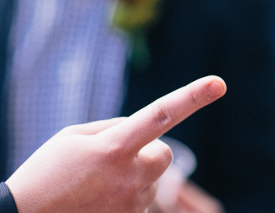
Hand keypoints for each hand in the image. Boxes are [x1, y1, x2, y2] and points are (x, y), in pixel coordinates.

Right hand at [6, 76, 226, 212]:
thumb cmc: (46, 173)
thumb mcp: (74, 137)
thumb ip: (115, 128)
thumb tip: (147, 128)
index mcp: (112, 147)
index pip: (161, 115)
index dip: (192, 97)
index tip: (218, 82)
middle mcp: (128, 177)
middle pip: (164, 156)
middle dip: (148, 154)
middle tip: (114, 161)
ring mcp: (129, 205)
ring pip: (151, 183)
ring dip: (132, 181)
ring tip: (93, 188)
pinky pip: (139, 205)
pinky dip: (124, 201)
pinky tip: (96, 203)